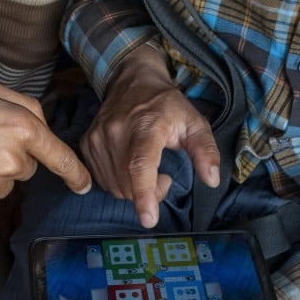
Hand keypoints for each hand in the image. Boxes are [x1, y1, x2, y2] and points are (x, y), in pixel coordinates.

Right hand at [82, 44, 219, 228]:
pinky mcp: (87, 144)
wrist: (132, 81)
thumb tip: (212, 179)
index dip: (144, 193)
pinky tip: (129, 165)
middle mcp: (116, 131)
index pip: (141, 164)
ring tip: (146, 167)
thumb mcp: (194, 122)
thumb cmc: (166, 105)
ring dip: (133, 188)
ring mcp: (97, 138)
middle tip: (163, 175)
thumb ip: (205, 151)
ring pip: (115, 188)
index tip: (149, 219)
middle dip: (150, 192)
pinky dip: (119, 182)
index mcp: (146, 125)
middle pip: (129, 185)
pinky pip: (102, 181)